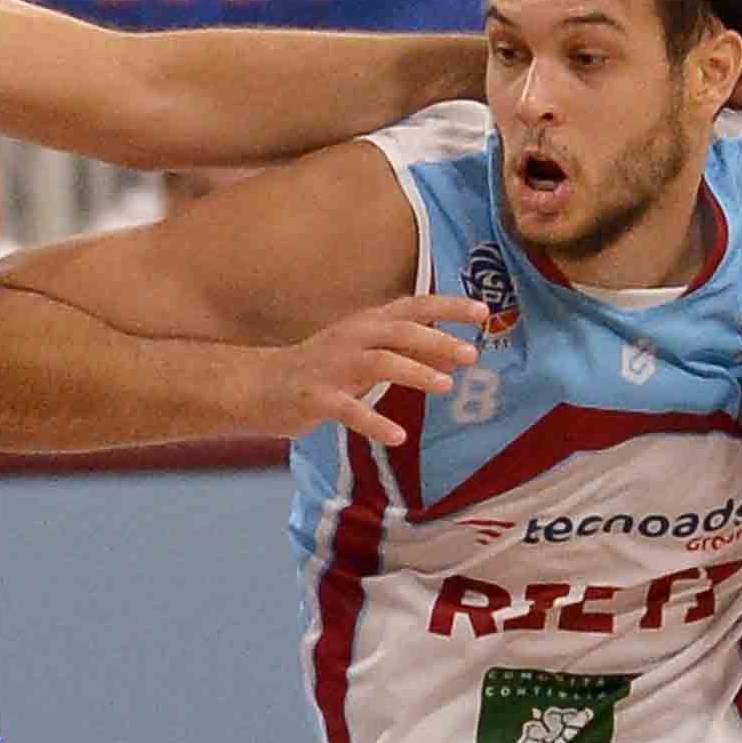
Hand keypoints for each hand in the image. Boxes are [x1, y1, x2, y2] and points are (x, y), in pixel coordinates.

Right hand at [254, 294, 485, 446]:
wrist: (258, 386)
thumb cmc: (321, 369)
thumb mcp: (368, 355)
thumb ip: (410, 354)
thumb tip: (458, 354)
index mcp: (366, 324)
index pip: (414, 306)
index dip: (448, 306)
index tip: (483, 311)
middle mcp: (351, 338)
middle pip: (400, 331)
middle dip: (438, 339)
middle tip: (472, 355)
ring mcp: (333, 367)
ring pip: (379, 362)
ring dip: (415, 372)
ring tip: (446, 386)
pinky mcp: (316, 397)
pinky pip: (349, 410)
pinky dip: (375, 422)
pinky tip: (398, 436)